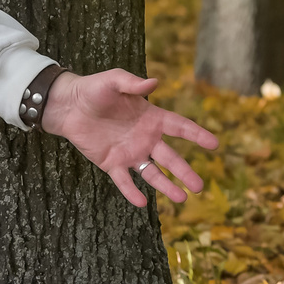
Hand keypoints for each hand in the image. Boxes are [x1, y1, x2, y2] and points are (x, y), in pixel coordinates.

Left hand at [41, 68, 220, 208]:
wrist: (69, 106)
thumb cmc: (94, 90)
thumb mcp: (114, 81)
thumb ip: (133, 83)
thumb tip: (155, 82)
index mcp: (151, 118)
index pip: (179, 128)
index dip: (197, 135)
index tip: (214, 144)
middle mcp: (145, 138)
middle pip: (170, 158)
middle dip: (185, 172)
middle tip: (199, 187)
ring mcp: (129, 152)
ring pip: (152, 173)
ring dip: (166, 186)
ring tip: (182, 199)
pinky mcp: (111, 163)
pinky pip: (124, 181)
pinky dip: (132, 192)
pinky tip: (142, 202)